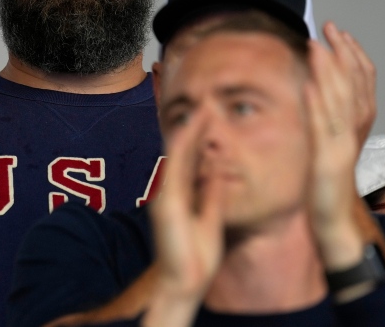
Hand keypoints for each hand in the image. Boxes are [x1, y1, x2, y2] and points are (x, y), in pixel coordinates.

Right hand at [146, 118, 223, 325]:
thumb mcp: (211, 218)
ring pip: (176, 155)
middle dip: (194, 127)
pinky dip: (181, 148)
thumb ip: (211, 194)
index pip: (191, 159)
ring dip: (189, 131)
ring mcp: (166, 194)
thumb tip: (217, 170)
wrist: (185, 281)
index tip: (211, 116)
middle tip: (205, 103)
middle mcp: (171, 190)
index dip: (200, 137)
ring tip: (202, 108)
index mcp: (182, 194)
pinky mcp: (166, 201)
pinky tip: (189, 131)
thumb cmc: (196, 257)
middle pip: (182, 152)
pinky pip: (174, 169)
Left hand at [306, 25, 364, 267]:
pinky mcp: (326, 160)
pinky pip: (322, 129)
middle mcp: (352, 132)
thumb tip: (313, 91)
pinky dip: (317, 106)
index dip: (351, 55)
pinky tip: (308, 86)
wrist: (332, 220)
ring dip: (327, 71)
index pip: (360, 82)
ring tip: (317, 45)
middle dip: (341, 52)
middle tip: (329, 25)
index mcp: (354, 127)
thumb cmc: (326, 183)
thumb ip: (325, 119)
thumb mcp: (327, 144)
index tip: (338, 32)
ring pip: (339, 101)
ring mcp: (341, 145)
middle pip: (352, 84)